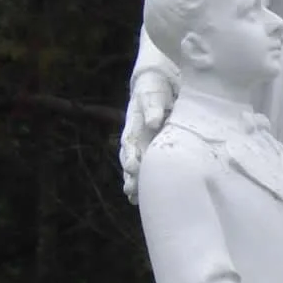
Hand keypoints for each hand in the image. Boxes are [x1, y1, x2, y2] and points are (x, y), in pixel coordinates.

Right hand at [119, 71, 175, 203]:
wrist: (153, 85)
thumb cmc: (153, 90)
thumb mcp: (152, 95)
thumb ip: (152, 108)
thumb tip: (153, 122)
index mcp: (133, 125)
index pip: (130, 143)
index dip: (130, 156)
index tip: (132, 168)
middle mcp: (133, 138)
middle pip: (129, 159)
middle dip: (130, 175)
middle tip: (131, 190)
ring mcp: (138, 144)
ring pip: (133, 166)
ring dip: (132, 181)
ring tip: (133, 197)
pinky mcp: (146, 149)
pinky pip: (142, 167)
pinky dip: (140, 180)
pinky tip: (139, 196)